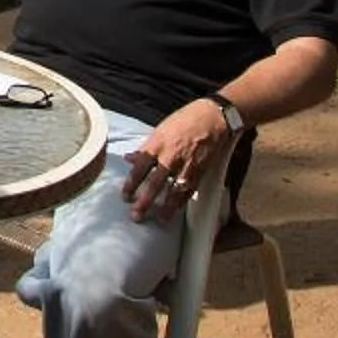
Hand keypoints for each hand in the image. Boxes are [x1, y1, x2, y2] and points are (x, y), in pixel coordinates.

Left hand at [123, 100, 231, 221]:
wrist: (213, 117)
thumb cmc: (185, 120)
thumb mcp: (160, 130)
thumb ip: (145, 147)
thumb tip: (129, 158)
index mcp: (157, 144)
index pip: (140, 167)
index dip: (131, 183)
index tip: (125, 196)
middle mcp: (170, 156)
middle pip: (155, 183)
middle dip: (144, 201)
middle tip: (135, 215)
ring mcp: (186, 165)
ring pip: (174, 191)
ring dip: (165, 207)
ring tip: (158, 220)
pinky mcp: (200, 171)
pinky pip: (189, 190)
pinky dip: (182, 202)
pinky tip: (176, 211)